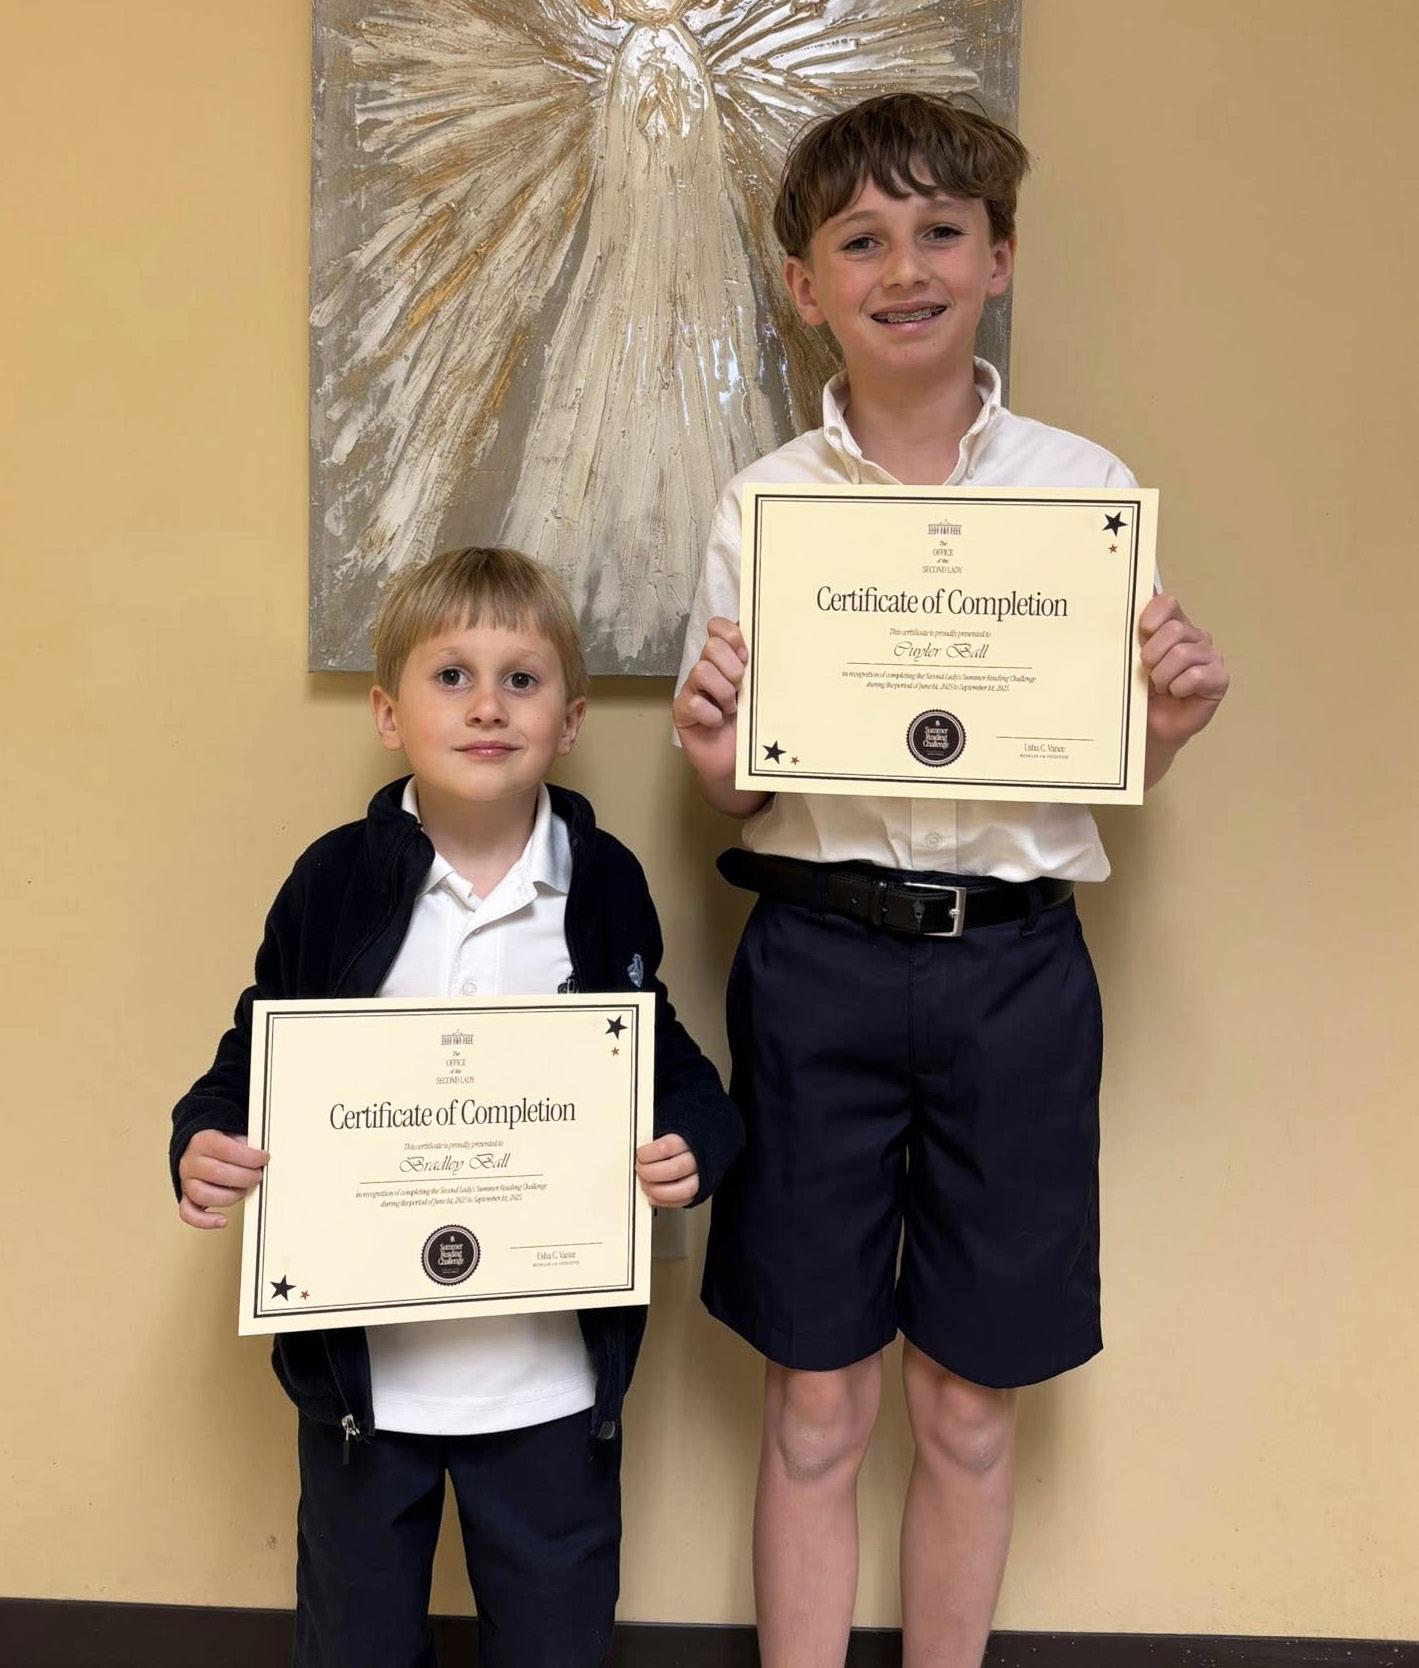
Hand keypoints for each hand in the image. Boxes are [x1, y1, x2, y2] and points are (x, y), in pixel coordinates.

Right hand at [178, 1129, 268, 1229]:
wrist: (198, 1149)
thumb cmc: (220, 1145)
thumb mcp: (233, 1135)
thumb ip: (246, 1145)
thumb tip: (262, 1158)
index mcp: (203, 1141)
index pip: (228, 1150)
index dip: (250, 1157)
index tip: (263, 1159)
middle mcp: (191, 1162)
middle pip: (217, 1173)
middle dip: (245, 1177)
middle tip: (257, 1176)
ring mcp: (186, 1182)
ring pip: (203, 1195)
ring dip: (230, 1196)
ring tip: (243, 1190)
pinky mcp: (186, 1198)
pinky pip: (188, 1213)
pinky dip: (205, 1221)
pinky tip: (222, 1220)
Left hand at [635, 1133, 698, 1207]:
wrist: (706, 1147)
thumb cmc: (685, 1142)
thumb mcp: (673, 1133)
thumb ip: (658, 1142)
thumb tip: (640, 1154)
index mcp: (689, 1141)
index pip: (665, 1148)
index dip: (648, 1154)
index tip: (640, 1154)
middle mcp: (697, 1160)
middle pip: (673, 1169)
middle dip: (650, 1173)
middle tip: (640, 1169)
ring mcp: (701, 1178)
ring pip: (681, 1190)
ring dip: (657, 1190)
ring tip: (646, 1184)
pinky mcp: (700, 1192)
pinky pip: (683, 1201)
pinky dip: (664, 1201)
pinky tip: (653, 1195)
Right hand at [671, 617, 747, 784]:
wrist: (736, 762)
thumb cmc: (749, 726)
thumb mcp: (760, 694)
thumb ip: (760, 672)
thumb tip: (769, 649)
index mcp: (726, 661)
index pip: (719, 628)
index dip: (731, 635)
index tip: (746, 656)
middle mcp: (707, 670)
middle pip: (711, 646)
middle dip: (731, 667)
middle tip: (740, 689)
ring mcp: (692, 690)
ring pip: (701, 671)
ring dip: (722, 693)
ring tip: (731, 710)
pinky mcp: (682, 712)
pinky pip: (693, 702)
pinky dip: (711, 714)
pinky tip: (717, 723)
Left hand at [1139, 594, 1228, 752]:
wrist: (1150, 726)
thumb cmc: (1141, 692)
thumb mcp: (1130, 659)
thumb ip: (1132, 631)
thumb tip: (1134, 596)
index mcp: (1173, 626)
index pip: (1167, 603)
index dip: (1152, 616)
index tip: (1142, 633)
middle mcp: (1195, 637)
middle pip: (1174, 630)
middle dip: (1153, 655)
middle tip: (1149, 672)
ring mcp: (1210, 657)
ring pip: (1182, 654)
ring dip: (1163, 676)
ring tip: (1162, 687)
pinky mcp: (1219, 679)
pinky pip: (1195, 676)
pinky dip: (1178, 687)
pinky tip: (1176, 694)